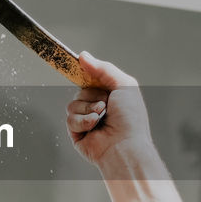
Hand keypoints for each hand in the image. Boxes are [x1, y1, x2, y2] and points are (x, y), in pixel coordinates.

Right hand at [65, 51, 153, 167]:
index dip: (86, 73)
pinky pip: (69, 118)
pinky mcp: (77, 133)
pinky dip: (82, 121)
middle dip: (91, 95)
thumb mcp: (124, 85)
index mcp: (112, 95)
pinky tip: (94, 128)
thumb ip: (103, 68)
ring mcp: (87, 120)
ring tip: (101, 118)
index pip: (92, 79)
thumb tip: (83, 56)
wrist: (124, 145)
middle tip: (105, 104)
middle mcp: (99, 107)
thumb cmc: (131, 119)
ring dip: (87, 109)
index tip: (77, 64)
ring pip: (72, 104)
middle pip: (81, 90)